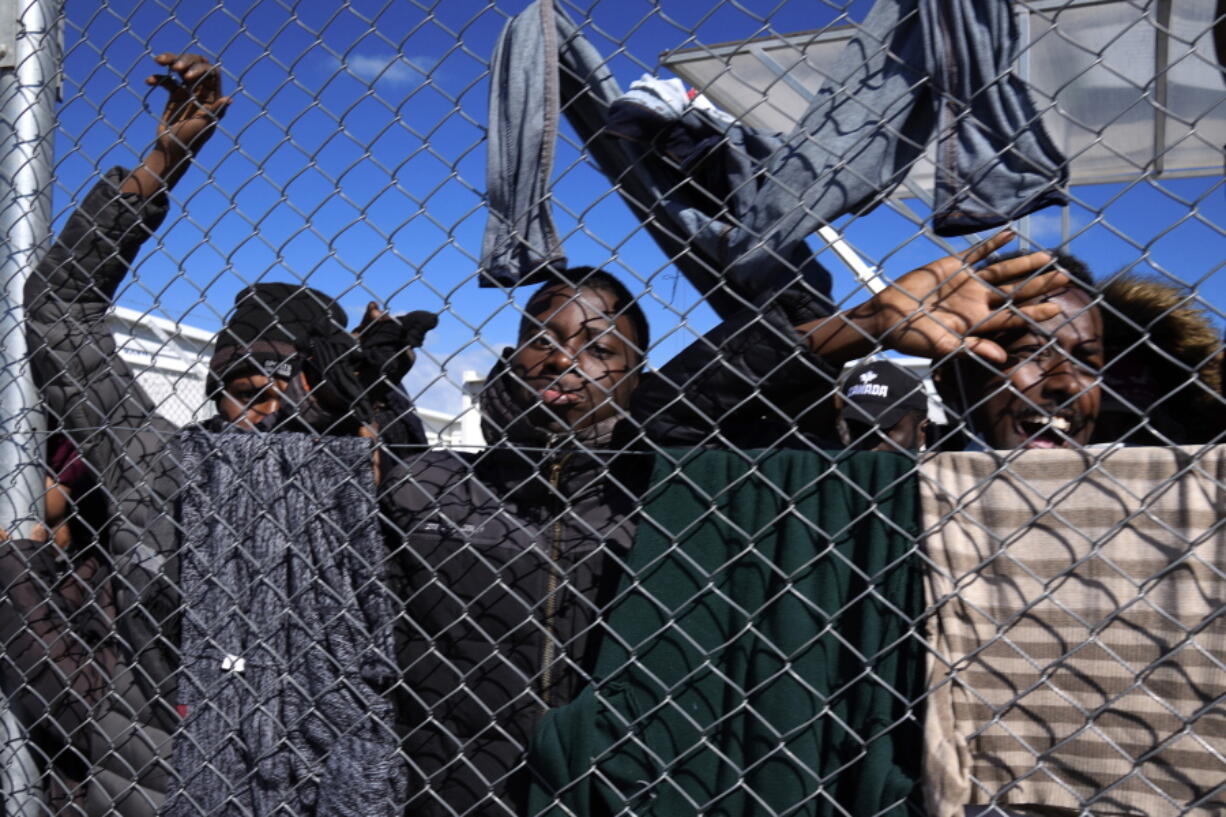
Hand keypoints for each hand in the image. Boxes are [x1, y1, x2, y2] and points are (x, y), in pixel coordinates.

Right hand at [123, 52, 229, 196]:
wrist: (171, 150)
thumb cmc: (191, 141)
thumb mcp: (203, 126)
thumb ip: (214, 111)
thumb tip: (229, 99)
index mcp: (213, 97)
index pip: (212, 73)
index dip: (200, 69)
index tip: (186, 77)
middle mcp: (202, 92)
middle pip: (196, 65)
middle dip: (185, 61)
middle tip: (175, 68)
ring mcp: (188, 92)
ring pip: (180, 68)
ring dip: (171, 60)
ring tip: (159, 60)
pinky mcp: (174, 95)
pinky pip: (166, 80)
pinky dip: (157, 77)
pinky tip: (149, 81)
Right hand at [867, 230, 1066, 363]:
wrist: (885, 316)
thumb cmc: (911, 337)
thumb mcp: (941, 347)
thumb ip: (971, 348)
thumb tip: (1002, 358)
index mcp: (977, 322)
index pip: (1012, 317)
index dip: (1034, 312)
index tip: (1057, 308)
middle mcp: (977, 302)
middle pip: (1014, 292)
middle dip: (1039, 285)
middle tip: (1064, 277)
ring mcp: (967, 283)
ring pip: (1002, 272)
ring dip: (1024, 264)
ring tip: (1047, 257)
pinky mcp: (952, 267)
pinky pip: (977, 254)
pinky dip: (993, 245)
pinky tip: (1011, 235)